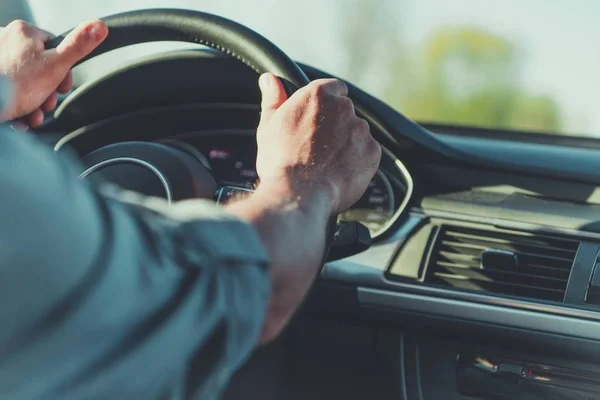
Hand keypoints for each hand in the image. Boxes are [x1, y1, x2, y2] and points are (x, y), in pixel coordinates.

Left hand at [0, 19, 107, 126]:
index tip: (63, 87)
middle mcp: (5, 40)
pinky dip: (18, 105)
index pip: (54, 48)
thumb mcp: (57, 65)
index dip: (62, 71)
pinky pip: (10, 90)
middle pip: (39, 67)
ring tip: (34, 113)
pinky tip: (22, 117)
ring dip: (35, 102)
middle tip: (48, 103)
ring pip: (24, 81)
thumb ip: (78, 46)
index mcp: (23, 32)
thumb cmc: (16, 85)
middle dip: (47, 91)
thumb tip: (99, 26)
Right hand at [256, 74, 380, 213]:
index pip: (334, 89)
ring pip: (357, 133)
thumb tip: (270, 80)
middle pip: (346, 112)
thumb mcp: (269, 126)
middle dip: (336, 127)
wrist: (299, 193)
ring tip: (326, 164)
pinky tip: (338, 172)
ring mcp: (360, 130)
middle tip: (317, 147)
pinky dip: (357, 162)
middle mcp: (343, 108)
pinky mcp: (372, 152)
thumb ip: (274, 99)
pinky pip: (367, 153)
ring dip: (347, 144)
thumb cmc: (281, 161)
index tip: (318, 119)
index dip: (326, 105)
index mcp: (318, 95)